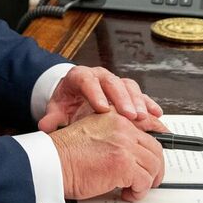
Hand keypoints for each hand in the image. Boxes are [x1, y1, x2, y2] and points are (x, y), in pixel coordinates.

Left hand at [37, 65, 162, 132]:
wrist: (73, 95)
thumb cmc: (67, 101)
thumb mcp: (57, 108)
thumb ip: (52, 117)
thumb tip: (45, 126)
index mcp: (80, 77)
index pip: (87, 80)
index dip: (95, 93)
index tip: (102, 109)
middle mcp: (100, 76)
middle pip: (112, 83)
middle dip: (122, 99)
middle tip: (129, 115)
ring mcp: (115, 82)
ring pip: (128, 86)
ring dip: (137, 102)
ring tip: (143, 118)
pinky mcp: (127, 92)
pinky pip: (140, 95)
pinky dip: (148, 104)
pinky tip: (156, 115)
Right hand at [49, 112, 165, 201]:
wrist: (52, 163)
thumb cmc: (65, 154)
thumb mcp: (92, 134)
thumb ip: (112, 137)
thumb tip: (131, 153)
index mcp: (115, 118)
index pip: (147, 127)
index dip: (157, 144)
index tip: (159, 155)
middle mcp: (122, 128)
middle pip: (155, 149)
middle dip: (155, 168)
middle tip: (148, 180)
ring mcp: (124, 145)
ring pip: (153, 166)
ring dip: (146, 182)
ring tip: (134, 190)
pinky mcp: (123, 164)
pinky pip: (144, 181)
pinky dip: (139, 192)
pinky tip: (127, 194)